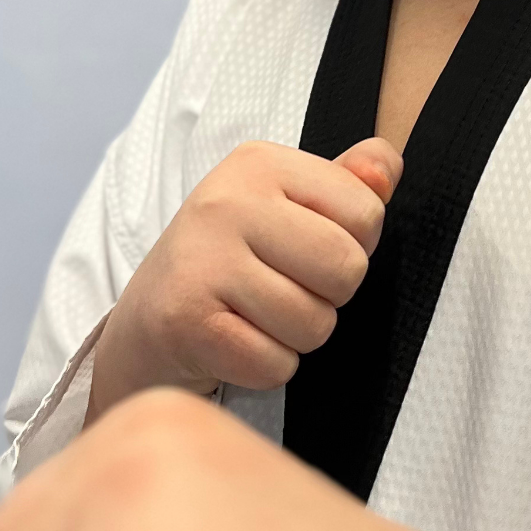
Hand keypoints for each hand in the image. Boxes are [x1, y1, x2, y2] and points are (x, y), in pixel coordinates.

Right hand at [87, 138, 400, 420]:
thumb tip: (386, 167)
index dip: (353, 246)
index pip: (367, 212)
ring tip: (258, 317)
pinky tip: (237, 344)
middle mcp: (227, 201)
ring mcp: (202, 259)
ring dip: (298, 337)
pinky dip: (268, 368)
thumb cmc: (234, 258)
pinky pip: (276, 364)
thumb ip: (348, 183)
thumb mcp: (289, 205)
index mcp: (260, 162)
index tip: (309, 251)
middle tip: (286, 290)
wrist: (144, 322)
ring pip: (315, 323)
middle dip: (330, 296)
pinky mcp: (186, 320)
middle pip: (347, 268)